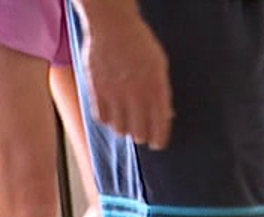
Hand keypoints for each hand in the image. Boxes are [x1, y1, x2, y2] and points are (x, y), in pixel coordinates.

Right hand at [78, 4, 172, 149]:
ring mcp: (115, 93)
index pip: (160, 126)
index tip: (158, 144)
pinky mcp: (96, 90)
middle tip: (142, 136)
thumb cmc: (140, 44)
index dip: (159, 139)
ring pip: (120, 128)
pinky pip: (100, 117)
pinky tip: (110, 115)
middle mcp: (136, 95)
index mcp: (156, 90)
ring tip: (126, 124)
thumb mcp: (160, 68)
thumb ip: (163, 93)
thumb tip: (167, 116)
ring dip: (124, 129)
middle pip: (139, 132)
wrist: (113, 26)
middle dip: (142, 136)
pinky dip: (106, 120)